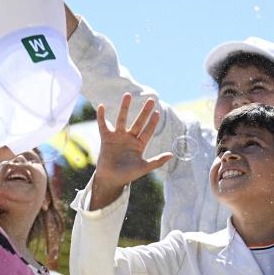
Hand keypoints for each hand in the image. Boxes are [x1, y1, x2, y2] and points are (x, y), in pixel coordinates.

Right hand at [90, 94, 171, 208]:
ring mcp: (118, 137)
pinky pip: (103, 125)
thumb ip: (157, 161)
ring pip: (122, 119)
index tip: (157, 113)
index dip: (153, 123)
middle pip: (139, 122)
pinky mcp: (106, 138)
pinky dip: (102, 116)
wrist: (111, 179)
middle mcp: (129, 138)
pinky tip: (102, 106)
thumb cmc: (128, 175)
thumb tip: (172, 155)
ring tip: (127, 95)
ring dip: (125, 107)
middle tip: (151, 99)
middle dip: (145, 112)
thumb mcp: (144, 168)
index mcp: (139, 145)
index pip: (148, 131)